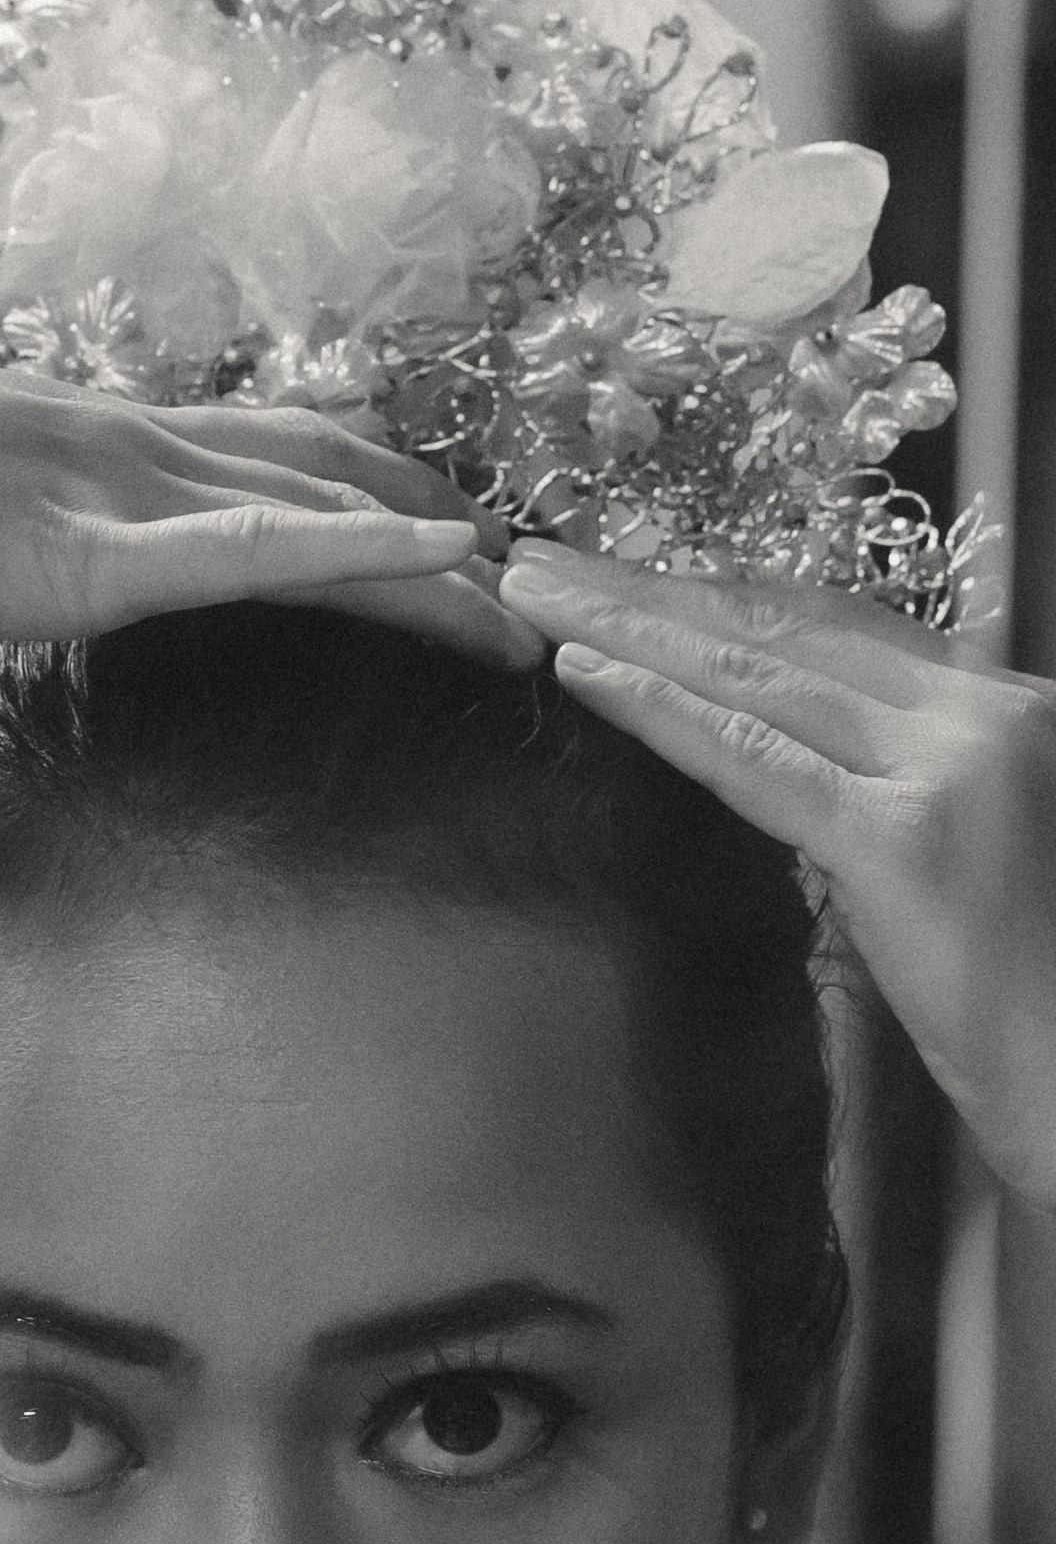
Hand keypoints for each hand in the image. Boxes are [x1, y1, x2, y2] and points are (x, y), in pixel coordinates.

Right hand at [0, 316, 539, 666]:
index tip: (451, 519)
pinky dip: (362, 549)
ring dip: (446, 560)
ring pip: (324, 513)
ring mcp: (115, 494)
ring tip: (553, 603)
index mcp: (76, 436)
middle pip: (327, 469)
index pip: (260, 445)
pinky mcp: (91, 555)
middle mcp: (121, 448)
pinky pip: (255, 550)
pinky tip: (454, 558)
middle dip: (444, 523)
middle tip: (548, 578)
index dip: (368, 478)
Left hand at [499, 541, 1055, 1207]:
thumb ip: (896, 782)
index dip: (717, 594)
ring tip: (537, 595)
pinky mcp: (902, 840)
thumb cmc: (1038, 984)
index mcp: (1005, 705)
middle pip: (783, 631)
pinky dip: (657, 709)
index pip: (835, 626)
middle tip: (545, 559)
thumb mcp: (970, 845)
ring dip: (628, 627)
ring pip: (754, 676)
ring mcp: (947, 768)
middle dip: (651, 591)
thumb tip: (789, 746)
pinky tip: (584, 672)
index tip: (624, 574)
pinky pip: (752, 756)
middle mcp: (985, 712)